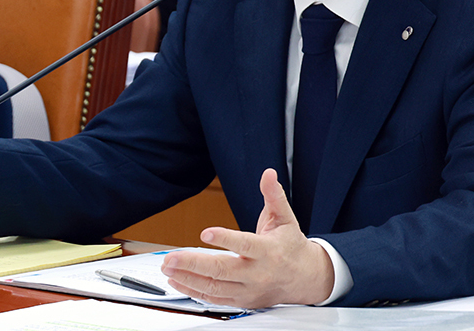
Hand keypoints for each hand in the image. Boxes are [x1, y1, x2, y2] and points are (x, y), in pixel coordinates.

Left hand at [160, 168, 334, 307]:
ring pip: (215, 287)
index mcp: (269, 251)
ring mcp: (249, 289)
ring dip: (188, 278)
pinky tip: (177, 280)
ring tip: (167, 267)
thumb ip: (274, 195)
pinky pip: (215, 299)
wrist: (306, 278)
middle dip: (194, 264)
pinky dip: (194, 291)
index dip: (226, 239)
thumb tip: (269, 174)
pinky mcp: (242, 300)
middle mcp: (258, 273)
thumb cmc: (290, 246)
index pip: (246, 244)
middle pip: (223, 270)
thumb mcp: (285, 217)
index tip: (205, 233)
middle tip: (170, 257)